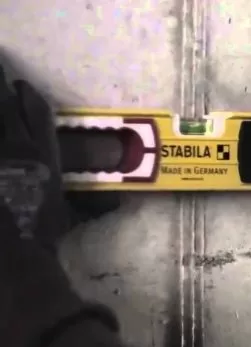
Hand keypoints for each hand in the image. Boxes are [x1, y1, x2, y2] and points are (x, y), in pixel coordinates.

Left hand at [0, 66, 118, 249]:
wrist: (10, 249)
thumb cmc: (40, 231)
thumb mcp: (67, 216)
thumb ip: (89, 205)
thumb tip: (118, 201)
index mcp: (41, 154)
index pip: (37, 111)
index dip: (29, 95)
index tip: (22, 85)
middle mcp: (16, 146)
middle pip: (6, 105)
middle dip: (2, 85)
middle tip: (2, 73)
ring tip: (1, 95)